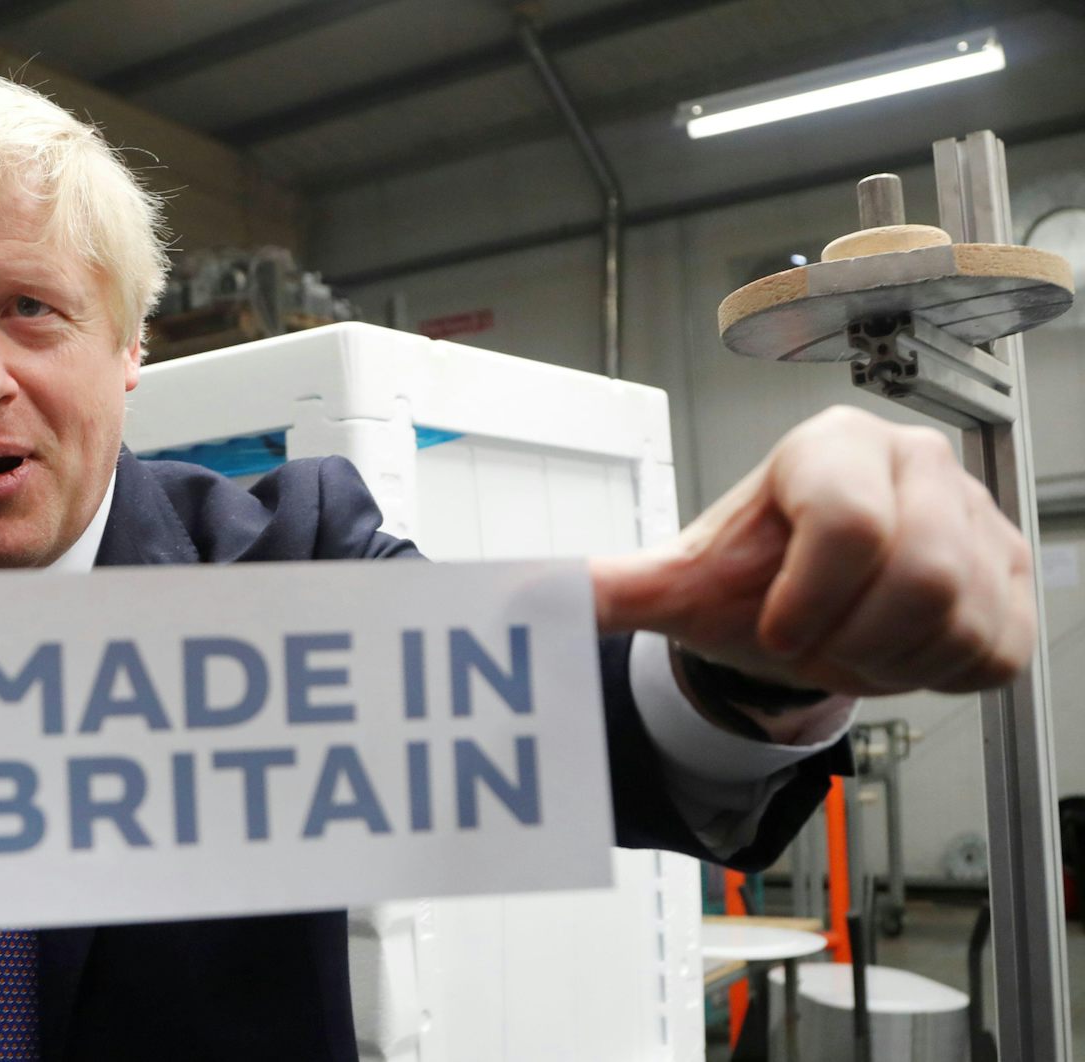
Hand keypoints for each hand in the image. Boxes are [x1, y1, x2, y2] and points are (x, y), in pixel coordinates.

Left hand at [591, 405, 1033, 697]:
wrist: (799, 604)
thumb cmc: (749, 578)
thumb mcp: (681, 582)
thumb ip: (614, 586)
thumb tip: (532, 591)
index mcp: (832, 449)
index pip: (849, 524)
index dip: (808, 601)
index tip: (775, 628)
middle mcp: (915, 463)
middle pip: (921, 578)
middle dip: (851, 638)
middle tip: (815, 639)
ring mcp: (976, 515)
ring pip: (960, 619)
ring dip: (891, 659)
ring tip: (850, 639)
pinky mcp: (1014, 572)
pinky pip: (996, 649)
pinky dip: (939, 673)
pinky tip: (899, 647)